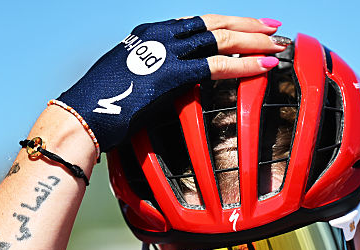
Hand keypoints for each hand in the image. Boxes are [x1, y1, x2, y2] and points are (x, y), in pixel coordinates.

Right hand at [55, 15, 285, 151]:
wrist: (81, 117)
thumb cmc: (103, 108)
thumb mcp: (133, 82)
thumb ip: (157, 78)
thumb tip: (172, 89)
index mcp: (150, 33)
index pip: (198, 23)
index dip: (227, 24)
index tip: (250, 27)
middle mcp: (160, 34)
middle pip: (214, 24)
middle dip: (248, 26)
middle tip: (274, 29)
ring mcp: (165, 51)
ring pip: (220, 39)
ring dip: (253, 41)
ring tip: (278, 46)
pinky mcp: (170, 73)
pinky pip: (216, 66)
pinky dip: (243, 66)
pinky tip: (263, 67)